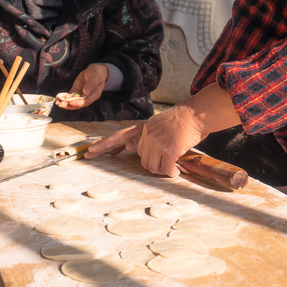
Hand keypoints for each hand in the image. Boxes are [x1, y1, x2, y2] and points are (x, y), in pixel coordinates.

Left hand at [56, 64, 108, 109]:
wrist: (95, 71)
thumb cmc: (96, 73)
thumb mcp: (94, 77)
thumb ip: (91, 84)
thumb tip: (86, 92)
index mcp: (95, 94)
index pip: (86, 101)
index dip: (78, 103)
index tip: (71, 102)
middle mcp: (88, 97)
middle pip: (79, 104)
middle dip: (70, 105)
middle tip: (61, 104)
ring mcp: (82, 96)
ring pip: (74, 102)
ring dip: (66, 104)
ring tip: (58, 103)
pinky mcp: (77, 93)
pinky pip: (71, 97)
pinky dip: (65, 99)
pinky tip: (58, 100)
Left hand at [86, 83, 240, 176]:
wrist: (197, 114)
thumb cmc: (181, 122)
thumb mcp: (157, 124)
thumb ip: (143, 135)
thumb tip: (129, 146)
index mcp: (143, 127)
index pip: (118, 136)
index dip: (103, 145)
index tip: (89, 153)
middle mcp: (147, 133)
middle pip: (142, 159)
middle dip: (154, 162)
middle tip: (167, 158)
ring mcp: (157, 141)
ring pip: (152, 167)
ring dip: (163, 169)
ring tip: (173, 163)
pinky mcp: (169, 148)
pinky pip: (165, 169)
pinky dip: (171, 172)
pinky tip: (177, 170)